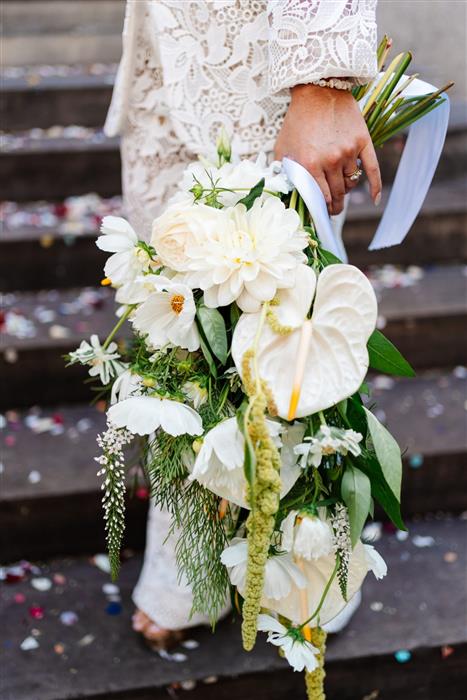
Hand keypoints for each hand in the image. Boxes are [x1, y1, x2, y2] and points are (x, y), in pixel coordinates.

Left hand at [274, 84, 381, 214]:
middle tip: (333, 210)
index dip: (321, 210)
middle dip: (335, 206)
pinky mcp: (362, 141)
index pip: (320, 199)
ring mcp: (348, 151)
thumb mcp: (283, 147)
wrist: (317, 89)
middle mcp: (330, 161)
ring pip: (351, 183)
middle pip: (338, 195)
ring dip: (346, 190)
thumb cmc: (297, 120)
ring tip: (340, 189)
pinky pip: (372, 169)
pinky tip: (375, 199)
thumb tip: (287, 194)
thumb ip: (284, 172)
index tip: (321, 214)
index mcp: (309, 165)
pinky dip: (375, 186)